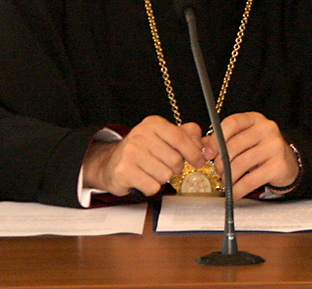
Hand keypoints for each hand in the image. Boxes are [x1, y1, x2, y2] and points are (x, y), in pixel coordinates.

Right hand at [83, 116, 204, 196]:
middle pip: (175, 160)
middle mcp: (140, 135)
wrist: (110, 163)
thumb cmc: (142, 150)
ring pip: (165, 175)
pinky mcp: (124, 171)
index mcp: (153, 124)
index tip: (199, 161)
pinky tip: (143, 180)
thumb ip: (185, 135)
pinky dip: (151, 187)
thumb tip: (200, 142)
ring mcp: (131, 153)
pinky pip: (153, 186)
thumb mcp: (163, 136)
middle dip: (175, 168)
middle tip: (164, 166)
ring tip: (151, 172)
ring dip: (162, 178)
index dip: (193, 152)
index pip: (180, 138)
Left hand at [203, 112, 299, 198]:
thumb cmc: (260, 150)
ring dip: (228, 178)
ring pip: (240, 165)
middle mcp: (268, 129)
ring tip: (227, 182)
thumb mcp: (243, 139)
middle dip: (221, 163)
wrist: (288, 162)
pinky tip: (234, 193)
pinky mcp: (278, 166)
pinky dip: (237, 190)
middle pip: (233, 146)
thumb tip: (201, 147)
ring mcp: (275, 146)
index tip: (208, 154)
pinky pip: (250, 181)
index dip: (216, 139)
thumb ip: (221, 141)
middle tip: (219, 172)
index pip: (232, 123)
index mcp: (255, 119)